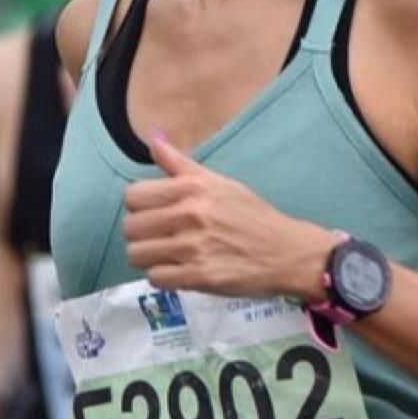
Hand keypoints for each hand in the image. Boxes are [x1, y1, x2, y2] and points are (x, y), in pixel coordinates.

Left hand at [123, 132, 333, 299]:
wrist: (286, 252)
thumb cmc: (252, 215)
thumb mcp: (220, 182)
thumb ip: (181, 164)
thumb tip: (153, 140)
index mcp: (192, 188)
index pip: (132, 196)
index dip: (138, 206)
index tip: (153, 213)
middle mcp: (189, 215)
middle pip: (130, 228)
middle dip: (141, 234)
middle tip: (160, 236)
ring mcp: (192, 248)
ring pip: (137, 254)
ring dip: (149, 257)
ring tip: (167, 255)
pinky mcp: (198, 277)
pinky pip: (155, 278)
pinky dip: (163, 276)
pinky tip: (178, 270)